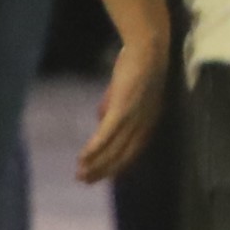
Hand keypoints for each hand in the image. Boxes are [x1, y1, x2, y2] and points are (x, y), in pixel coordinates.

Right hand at [79, 31, 172, 184]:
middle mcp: (145, 124)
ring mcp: (135, 117)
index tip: (101, 177)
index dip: (116, 166)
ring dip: (96, 163)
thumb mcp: (124, 92)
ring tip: (81, 174)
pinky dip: (96, 147)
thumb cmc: (136, 67)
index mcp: (149, 122)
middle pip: (123, 155)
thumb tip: (100, 120)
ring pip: (114, 147)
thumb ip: (113, 107)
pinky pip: (108, 133)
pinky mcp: (124, 107)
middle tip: (84, 181)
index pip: (132, 152)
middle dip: (104, 170)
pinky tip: (83, 157)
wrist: (147, 48)